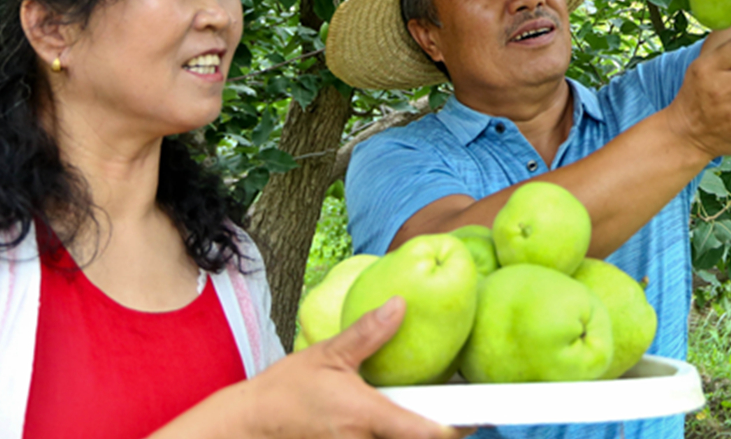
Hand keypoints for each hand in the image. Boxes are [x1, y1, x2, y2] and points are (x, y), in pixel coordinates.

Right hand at [244, 297, 473, 438]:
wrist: (248, 426)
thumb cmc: (285, 391)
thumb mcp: (327, 355)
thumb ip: (368, 334)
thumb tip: (400, 305)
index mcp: (366, 416)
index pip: (428, 432)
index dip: (461, 427)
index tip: (482, 417)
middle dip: (441, 432)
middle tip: (458, 415)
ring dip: (417, 434)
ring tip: (429, 417)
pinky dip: (394, 436)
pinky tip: (392, 424)